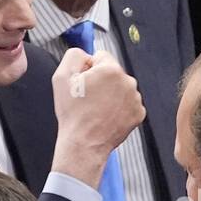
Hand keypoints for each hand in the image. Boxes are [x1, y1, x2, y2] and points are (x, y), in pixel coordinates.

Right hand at [51, 48, 145, 187]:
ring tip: (97, 110)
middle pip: (112, 73)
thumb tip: (87, 55)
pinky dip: (119, 108)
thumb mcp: (62, 77)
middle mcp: (128, 81)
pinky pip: (128, 103)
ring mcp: (136, 99)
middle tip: (88, 99)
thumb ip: (74, 56)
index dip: (88, 69)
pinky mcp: (139, 114)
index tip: (83, 84)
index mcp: (111, 70)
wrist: (84, 144)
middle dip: (101, 81)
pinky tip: (107, 117)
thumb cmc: (72, 113)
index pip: (100, 57)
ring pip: (121, 88)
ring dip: (111, 94)